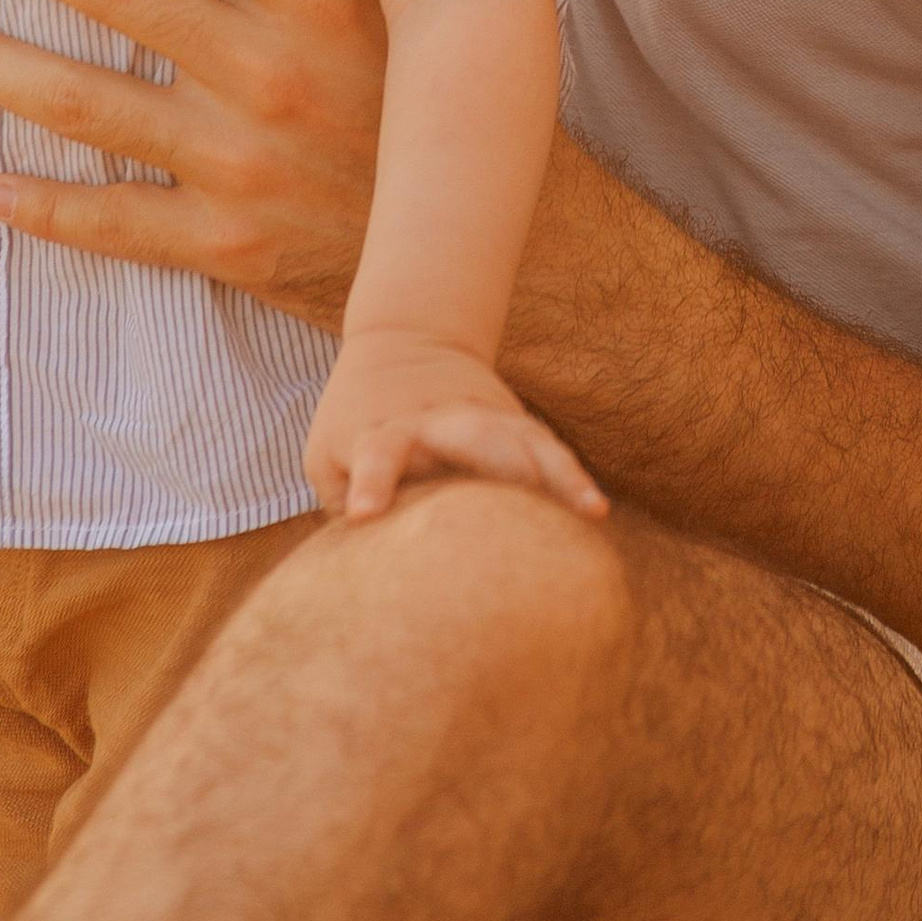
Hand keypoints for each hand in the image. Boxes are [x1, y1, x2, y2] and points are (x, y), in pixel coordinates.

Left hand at [303, 329, 607, 524]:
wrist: (404, 341)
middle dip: (495, 464)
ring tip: (588, 511)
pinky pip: (545, 448)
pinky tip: (593, 510)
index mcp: (382, 429)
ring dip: (553, 473)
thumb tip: (369, 580)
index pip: (377, 451)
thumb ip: (344, 507)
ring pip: (521, 438)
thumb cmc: (355, 422)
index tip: (364, 514)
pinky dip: (569, 476)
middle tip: (516, 507)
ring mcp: (481, 417)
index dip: (372, 481)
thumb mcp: (328, 457)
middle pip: (470, 434)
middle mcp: (437, 420)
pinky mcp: (510, 421)